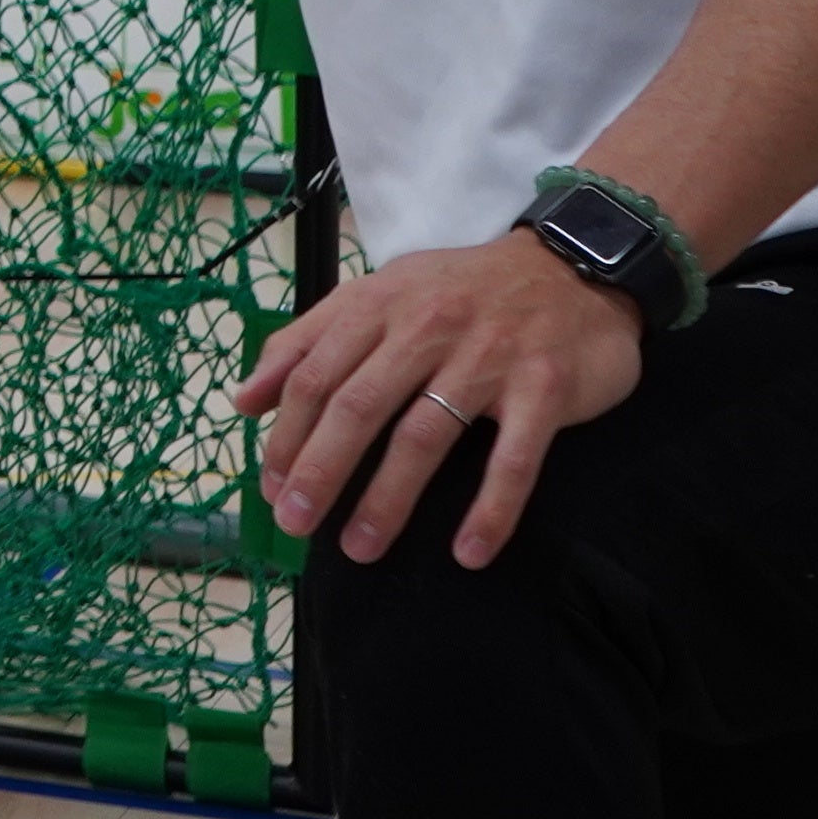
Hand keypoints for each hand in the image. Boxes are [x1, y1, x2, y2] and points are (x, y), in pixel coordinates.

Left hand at [238, 233, 645, 569]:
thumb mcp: (378, 295)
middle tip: (297, 524)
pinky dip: (491, 509)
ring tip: (361, 547)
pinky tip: (469, 552)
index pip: (316, 375)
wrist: (573, 266)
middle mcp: (427, 328)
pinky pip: (514, 459)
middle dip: (321, 471)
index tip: (271, 487)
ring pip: (424, 436)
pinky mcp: (544, 388)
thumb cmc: (461, 291)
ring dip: (389, 499)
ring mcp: (488, 358)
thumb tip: (244, 398)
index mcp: (379, 306)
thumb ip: (307, 341)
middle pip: (359, 406)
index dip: (288, 434)